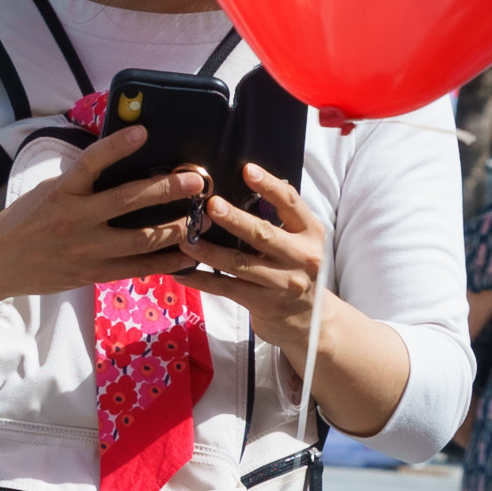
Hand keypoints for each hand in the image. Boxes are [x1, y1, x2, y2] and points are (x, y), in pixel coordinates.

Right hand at [0, 129, 210, 297]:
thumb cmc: (26, 221)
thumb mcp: (49, 191)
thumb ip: (82, 182)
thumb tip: (121, 162)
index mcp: (63, 192)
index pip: (91, 163)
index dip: (117, 146)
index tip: (142, 132)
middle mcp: (75, 219)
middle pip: (127, 201)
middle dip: (166, 190)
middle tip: (195, 181)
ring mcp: (85, 249)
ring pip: (139, 239)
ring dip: (174, 228)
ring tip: (200, 219)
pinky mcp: (92, 273)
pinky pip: (136, 268)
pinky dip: (165, 262)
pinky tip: (186, 255)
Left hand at [192, 163, 326, 364]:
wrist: (309, 321)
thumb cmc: (297, 270)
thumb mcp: (300, 242)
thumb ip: (280, 218)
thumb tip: (244, 184)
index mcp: (310, 233)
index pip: (290, 203)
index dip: (269, 185)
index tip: (247, 170)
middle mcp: (300, 257)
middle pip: (263, 234)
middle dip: (235, 219)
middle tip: (211, 205)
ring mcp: (282, 283)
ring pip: (240, 264)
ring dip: (209, 251)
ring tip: (186, 239)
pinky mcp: (263, 304)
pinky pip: (227, 288)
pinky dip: (202, 280)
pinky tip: (182, 272)